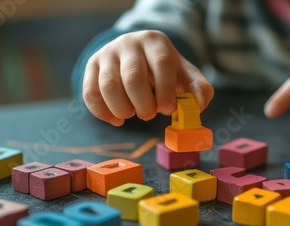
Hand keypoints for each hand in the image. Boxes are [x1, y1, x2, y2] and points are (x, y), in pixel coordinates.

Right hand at [83, 30, 213, 125]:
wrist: (137, 55)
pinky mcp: (91, 66)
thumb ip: (199, 89)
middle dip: (143, 104)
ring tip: (132, 114)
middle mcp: (129, 43)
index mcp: (156, 42)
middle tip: (149, 115)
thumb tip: (198, 105)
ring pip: (108, 86)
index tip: (167, 110)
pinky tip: (117, 120)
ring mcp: (107, 53)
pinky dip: (103, 113)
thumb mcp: (185, 75)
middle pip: (133, 77)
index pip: (161, 64)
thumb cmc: (164, 70)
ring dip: (122, 109)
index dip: (165, 91)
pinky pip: (90, 93)